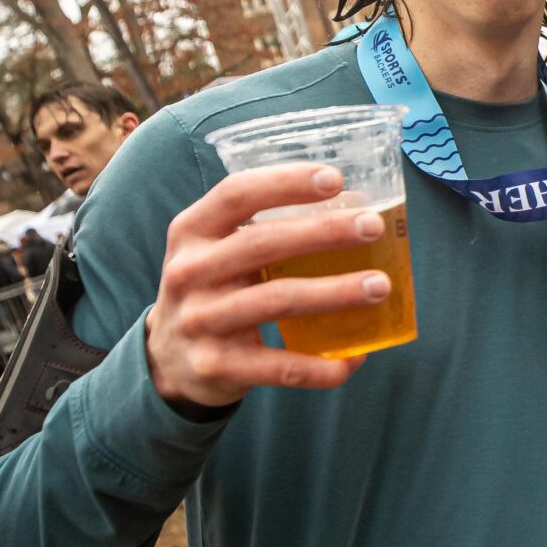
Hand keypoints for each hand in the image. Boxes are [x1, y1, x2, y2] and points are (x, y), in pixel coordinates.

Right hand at [143, 165, 389, 408]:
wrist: (166, 361)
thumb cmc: (211, 289)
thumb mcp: (212, 250)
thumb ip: (259, 228)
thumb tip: (350, 210)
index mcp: (191, 232)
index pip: (236, 194)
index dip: (285, 183)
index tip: (336, 179)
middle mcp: (190, 273)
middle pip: (262, 244)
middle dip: (324, 233)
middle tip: (373, 227)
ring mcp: (201, 322)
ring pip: (278, 302)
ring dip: (335, 293)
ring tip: (380, 286)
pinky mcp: (217, 367)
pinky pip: (280, 367)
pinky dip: (322, 365)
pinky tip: (357, 356)